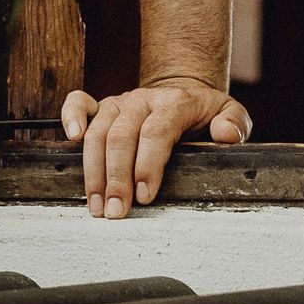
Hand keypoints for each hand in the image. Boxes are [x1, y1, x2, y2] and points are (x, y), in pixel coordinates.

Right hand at [59, 79, 251, 217]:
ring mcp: (120, 102)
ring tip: (96, 204)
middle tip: (115, 212)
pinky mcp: (103, 106)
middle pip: (122, 135)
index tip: (145, 196)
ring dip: (94, 170)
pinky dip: (70, 117)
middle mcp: (143, 100)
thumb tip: (224, 135)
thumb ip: (234, 123)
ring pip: (98, 130)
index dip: (148, 165)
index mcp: (175, 102)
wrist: (185, 92)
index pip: (157, 132)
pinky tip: (70, 140)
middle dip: (117, 178)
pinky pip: (79, 103)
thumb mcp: (230, 114)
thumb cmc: (206, 113)